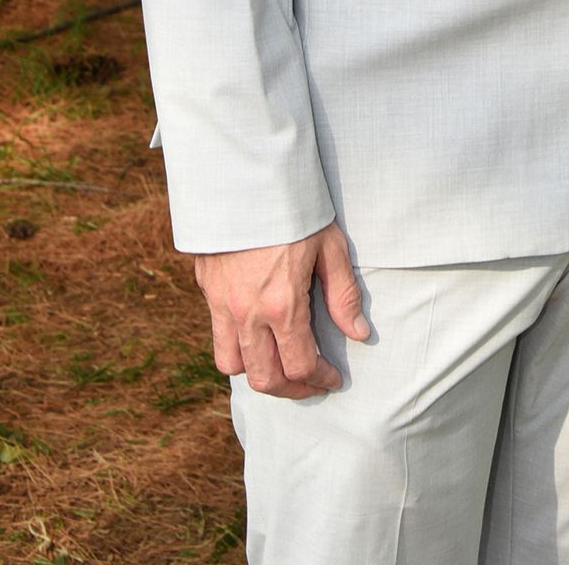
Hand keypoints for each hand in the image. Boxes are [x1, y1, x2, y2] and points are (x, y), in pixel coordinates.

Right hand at [195, 220, 368, 398]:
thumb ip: (343, 295)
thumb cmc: (296, 210)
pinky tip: (257, 336)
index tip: (332, 378)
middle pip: (265, 379)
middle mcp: (248, 314)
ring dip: (258, 373)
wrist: (248, 178)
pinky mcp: (208, 291)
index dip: (320, 379)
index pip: (299, 366)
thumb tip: (359, 333)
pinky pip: (217, 337)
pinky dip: (236, 348)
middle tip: (310, 384)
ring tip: (280, 365)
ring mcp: (223, 305)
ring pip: (233, 366)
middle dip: (291, 390)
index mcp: (282, 305)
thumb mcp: (330, 247)